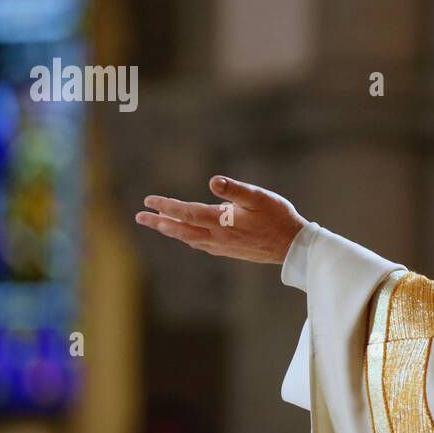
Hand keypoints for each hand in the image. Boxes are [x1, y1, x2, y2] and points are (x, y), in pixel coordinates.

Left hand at [135, 176, 308, 263]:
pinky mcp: (229, 251)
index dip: (166, 206)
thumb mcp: (259, 197)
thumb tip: (213, 181)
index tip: (149, 200)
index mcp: (222, 221)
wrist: (293, 246)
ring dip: (171, 230)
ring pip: (189, 239)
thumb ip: (235, 189)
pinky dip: (188, 238)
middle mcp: (217, 237)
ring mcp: (222, 246)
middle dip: (160, 222)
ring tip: (159, 225)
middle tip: (141, 217)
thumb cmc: (279, 217)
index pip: (186, 212)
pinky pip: (201, 244)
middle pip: (181, 230)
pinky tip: (188, 235)